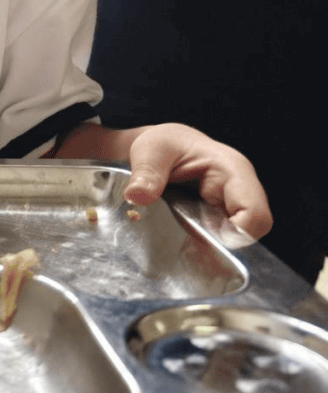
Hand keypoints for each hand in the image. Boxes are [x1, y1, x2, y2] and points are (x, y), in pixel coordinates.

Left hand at [122, 123, 271, 239]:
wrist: (164, 147)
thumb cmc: (165, 143)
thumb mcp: (151, 150)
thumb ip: (147, 173)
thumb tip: (137, 196)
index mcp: (233, 171)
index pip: (255, 214)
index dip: (236, 235)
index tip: (202, 238)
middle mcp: (241, 191)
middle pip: (251, 234)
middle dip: (222, 246)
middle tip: (187, 245)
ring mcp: (233, 206)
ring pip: (238, 241)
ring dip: (212, 249)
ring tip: (184, 247)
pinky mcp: (222, 218)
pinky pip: (224, 241)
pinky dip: (206, 248)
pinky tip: (185, 249)